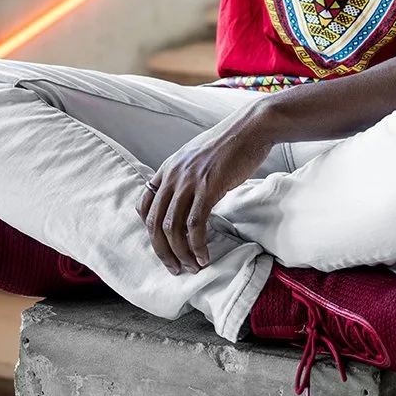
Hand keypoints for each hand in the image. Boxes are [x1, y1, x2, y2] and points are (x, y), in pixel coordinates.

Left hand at [137, 115, 271, 274]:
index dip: (149, 229)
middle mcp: (173, 175)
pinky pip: (195, 225)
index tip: (162, 245)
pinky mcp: (208, 188)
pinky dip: (197, 246)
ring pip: (172, 228)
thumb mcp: (198, 156)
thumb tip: (188, 196)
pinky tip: (204, 257)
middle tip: (174, 268)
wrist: (251, 128)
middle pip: (154, 222)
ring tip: (191, 267)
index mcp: (168, 168)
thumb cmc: (230, 143)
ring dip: (180, 254)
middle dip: (162, 250)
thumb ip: (187, 175)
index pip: (144, 204)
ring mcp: (190, 181)